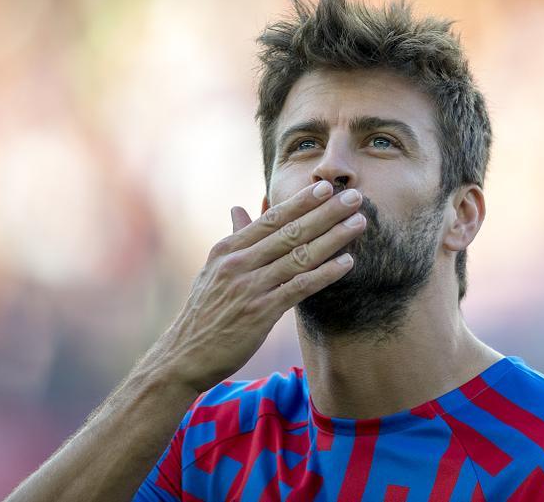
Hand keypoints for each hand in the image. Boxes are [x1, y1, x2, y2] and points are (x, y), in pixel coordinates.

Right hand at [144, 180, 364, 393]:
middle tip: (354, 196)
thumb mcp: (213, 269)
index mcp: (228, 249)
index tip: (327, 187)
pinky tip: (346, 263)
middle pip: (290, 231)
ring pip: (299, 256)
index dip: (301, 202)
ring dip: (333, 238)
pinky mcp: (260, 312)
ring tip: (358, 223)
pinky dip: (324, 274)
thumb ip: (234, 238)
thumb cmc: (204, 312)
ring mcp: (249, 287)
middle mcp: (239, 263)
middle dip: (325, 212)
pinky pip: (299, 288)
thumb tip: (238, 208)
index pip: (271, 218)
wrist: (184, 355)